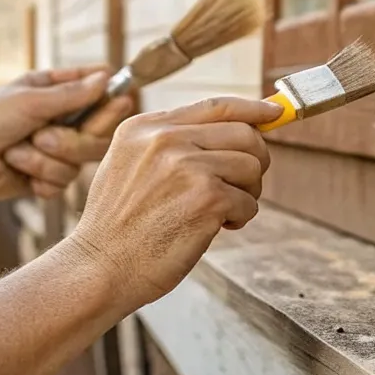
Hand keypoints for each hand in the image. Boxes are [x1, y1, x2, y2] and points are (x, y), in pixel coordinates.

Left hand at [0, 67, 137, 203]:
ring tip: (18, 153)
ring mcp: (54, 148)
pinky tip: (18, 172)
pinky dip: (40, 177)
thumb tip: (107, 78)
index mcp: (51, 89)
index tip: (123, 97)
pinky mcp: (47, 176)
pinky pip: (64, 181)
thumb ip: (72, 95)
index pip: (94, 85)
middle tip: (44, 136)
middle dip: (73, 138)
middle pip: (98, 129)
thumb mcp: (29, 101)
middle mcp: (58, 118)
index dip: (111, 92)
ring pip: (81, 158)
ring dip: (47, 159)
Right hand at [66, 96, 281, 305]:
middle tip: (242, 187)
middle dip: (255, 162)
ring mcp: (186, 167)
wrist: (99, 268)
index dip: (253, 109)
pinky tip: (216, 228)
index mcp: (146, 127)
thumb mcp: (129, 164)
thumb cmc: (118, 226)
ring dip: (247, 193)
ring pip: (252, 166)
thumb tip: (236, 129)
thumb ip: (171, 143)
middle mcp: (165, 140)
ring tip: (222, 212)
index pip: (216, 106)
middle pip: (245, 134)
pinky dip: (241, 218)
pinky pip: (249, 201)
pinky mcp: (206, 198)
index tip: (275, 113)